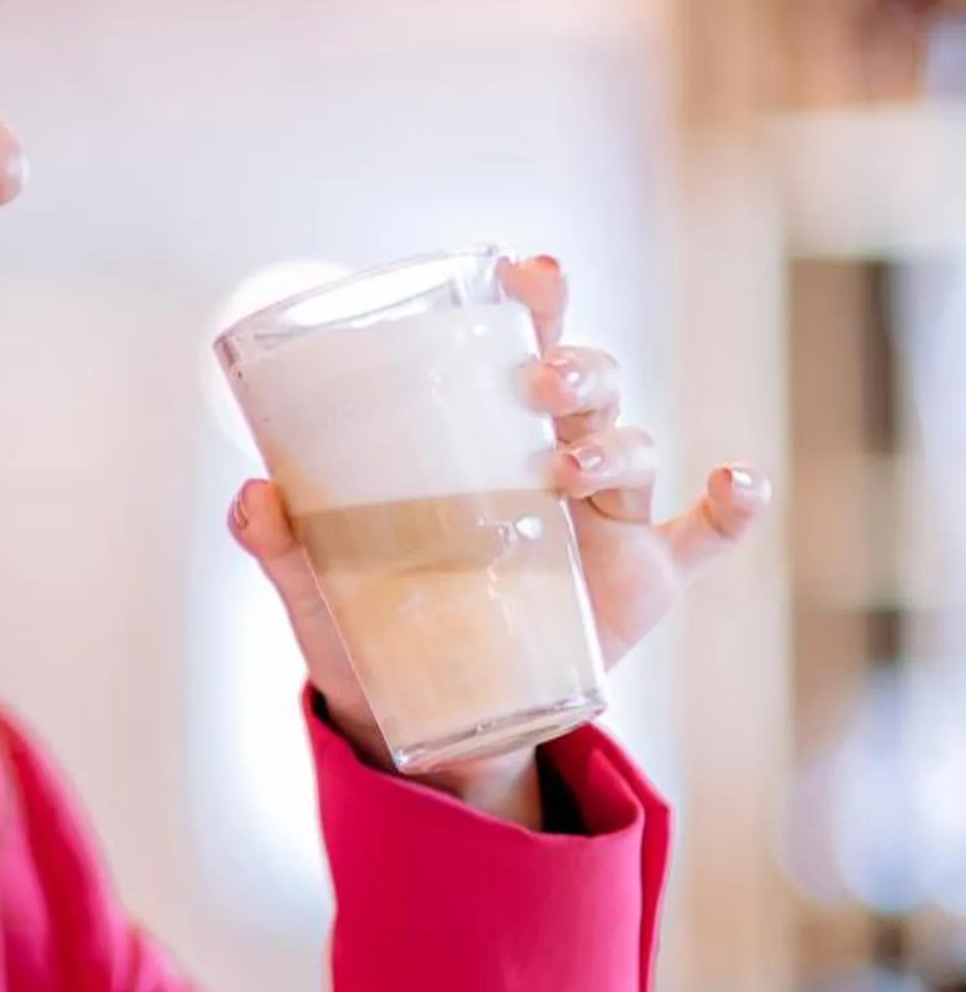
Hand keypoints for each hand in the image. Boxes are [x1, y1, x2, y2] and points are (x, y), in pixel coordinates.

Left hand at [228, 253, 771, 814]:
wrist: (424, 723)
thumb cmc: (375, 629)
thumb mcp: (318, 590)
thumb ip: (284, 544)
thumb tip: (252, 495)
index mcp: (485, 442)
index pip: (519, 347)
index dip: (534, 299)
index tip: (522, 268)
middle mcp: (556, 466)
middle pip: (591, 386)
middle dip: (576, 366)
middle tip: (536, 378)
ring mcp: (607, 524)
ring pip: (637, 450)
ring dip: (616, 441)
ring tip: (566, 465)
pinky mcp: (643, 586)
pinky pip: (705, 539)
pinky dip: (734, 509)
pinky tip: (739, 483)